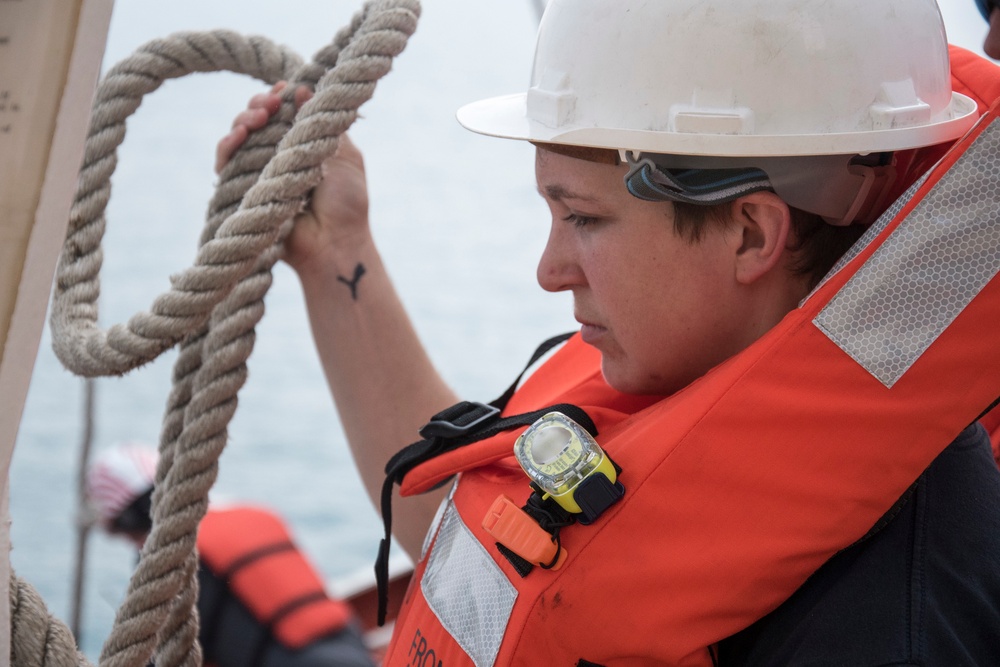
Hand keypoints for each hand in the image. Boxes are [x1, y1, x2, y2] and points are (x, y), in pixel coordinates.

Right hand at [216, 82, 371, 275]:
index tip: (284, 88)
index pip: (283, 112)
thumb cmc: (346, 202)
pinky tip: (238, 134)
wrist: (334, 241)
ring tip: (259, 115)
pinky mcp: (242, 190)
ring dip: (244, 119)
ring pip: (239, 136)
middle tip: (271, 102)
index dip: (280, 97)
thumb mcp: (346, 155)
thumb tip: (303, 89)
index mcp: (303, 143)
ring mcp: (258, 171)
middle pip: (257, 119)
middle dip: (260, 104)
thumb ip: (325, 122)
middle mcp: (278, 155)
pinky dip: (227, 145)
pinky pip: (225, 163)